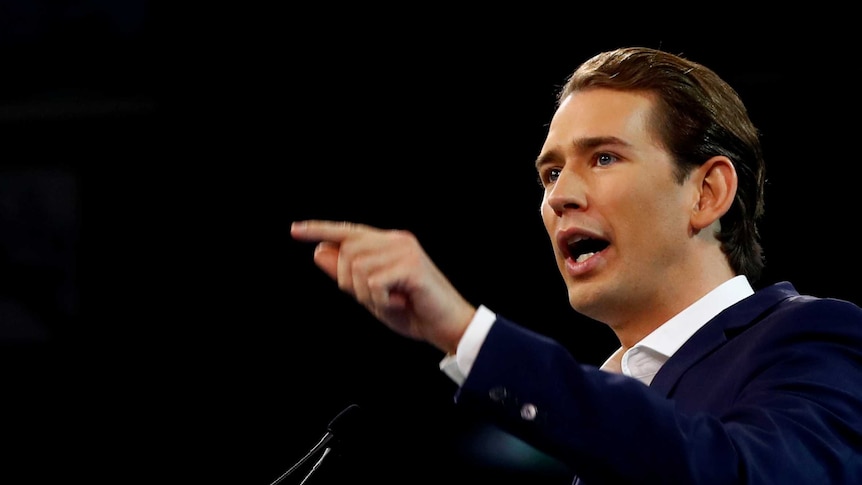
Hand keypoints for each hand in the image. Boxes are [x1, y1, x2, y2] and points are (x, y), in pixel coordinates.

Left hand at [291, 220, 475, 353]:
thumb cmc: (413, 311)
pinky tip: (400, 304)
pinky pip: (374, 283)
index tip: (294, 230)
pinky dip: (381, 301)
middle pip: (347, 253)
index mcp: (388, 243)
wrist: (448, 326)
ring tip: (391, 302)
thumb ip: (346, 274)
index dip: (320, 230)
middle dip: (350, 283)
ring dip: (368, 295)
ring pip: (357, 269)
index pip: (348, 231)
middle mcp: (396, 240)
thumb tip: (318, 252)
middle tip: (377, 300)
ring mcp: (404, 250)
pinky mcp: (411, 266)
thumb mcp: (371, 295)